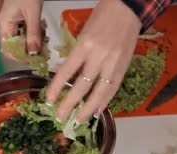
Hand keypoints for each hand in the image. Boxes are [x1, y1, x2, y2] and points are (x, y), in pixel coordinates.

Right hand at [0, 0, 43, 54]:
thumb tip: (33, 53)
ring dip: (34, 39)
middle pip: (16, 46)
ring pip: (22, 40)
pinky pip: (24, 32)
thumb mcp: (33, 14)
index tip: (34, 58)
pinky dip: (34, 32)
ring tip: (43, 34)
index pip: (8, 50)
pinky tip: (41, 28)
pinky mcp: (17, 19)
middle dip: (31, 47)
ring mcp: (10, 23)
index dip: (20, 57)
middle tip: (44, 45)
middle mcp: (5, 26)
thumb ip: (33, 34)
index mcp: (4, 26)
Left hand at [46, 0, 141, 121]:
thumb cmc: (103, 16)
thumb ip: (76, 54)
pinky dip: (105, 101)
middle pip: (81, 86)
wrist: (128, 9)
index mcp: (84, 45)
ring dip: (87, 108)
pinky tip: (97, 111)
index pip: (66, 72)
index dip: (56, 88)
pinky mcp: (123, 67)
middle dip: (69, 104)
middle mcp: (99, 57)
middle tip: (60, 117)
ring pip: (99, 92)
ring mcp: (113, 64)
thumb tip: (67, 74)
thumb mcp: (83, 32)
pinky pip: (113, 88)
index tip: (49, 100)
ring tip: (78, 119)